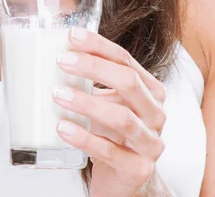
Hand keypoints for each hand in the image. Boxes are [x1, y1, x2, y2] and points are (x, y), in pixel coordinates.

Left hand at [52, 28, 166, 196]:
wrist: (124, 179)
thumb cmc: (112, 133)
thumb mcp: (108, 101)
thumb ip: (94, 79)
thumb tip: (59, 51)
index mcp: (151, 90)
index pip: (125, 60)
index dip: (99, 46)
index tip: (73, 36)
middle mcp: (156, 113)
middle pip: (128, 82)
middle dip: (93, 67)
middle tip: (62, 61)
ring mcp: (150, 143)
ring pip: (121, 117)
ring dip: (86, 102)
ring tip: (58, 94)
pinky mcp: (138, 169)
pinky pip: (110, 151)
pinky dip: (84, 137)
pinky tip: (63, 127)